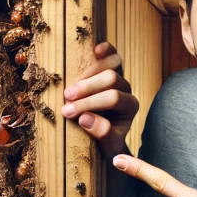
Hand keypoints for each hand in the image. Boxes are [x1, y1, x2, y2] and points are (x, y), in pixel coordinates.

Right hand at [62, 42, 138, 156]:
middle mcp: (126, 89)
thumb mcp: (108, 146)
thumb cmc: (106, 141)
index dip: (90, 103)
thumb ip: (102, 134)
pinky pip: (112, 54)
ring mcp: (119, 76)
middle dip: (87, 88)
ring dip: (87, 74)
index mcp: (130, 106)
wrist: (105, 135)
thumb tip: (84, 119)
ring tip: (68, 87)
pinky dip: (105, 50)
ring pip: (109, 65)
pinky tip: (95, 50)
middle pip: (111, 79)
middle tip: (65, 98)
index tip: (68, 112)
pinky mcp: (110, 67)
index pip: (113, 98)